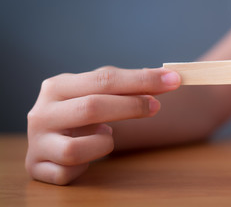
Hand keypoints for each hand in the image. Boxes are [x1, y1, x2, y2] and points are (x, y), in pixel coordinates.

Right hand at [25, 66, 180, 184]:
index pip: (104, 80)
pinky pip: (68, 172)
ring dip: (103, 144)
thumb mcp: (99, 92)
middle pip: (92, 108)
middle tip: (155, 106)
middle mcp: (42, 113)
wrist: (48, 134)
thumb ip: (129, 85)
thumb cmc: (80, 110)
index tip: (173, 80)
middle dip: (130, 107)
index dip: (141, 80)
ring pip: (76, 149)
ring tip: (106, 135)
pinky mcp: (37, 167)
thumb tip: (167, 78)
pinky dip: (85, 166)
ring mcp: (37, 142)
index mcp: (57, 87)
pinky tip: (88, 155)